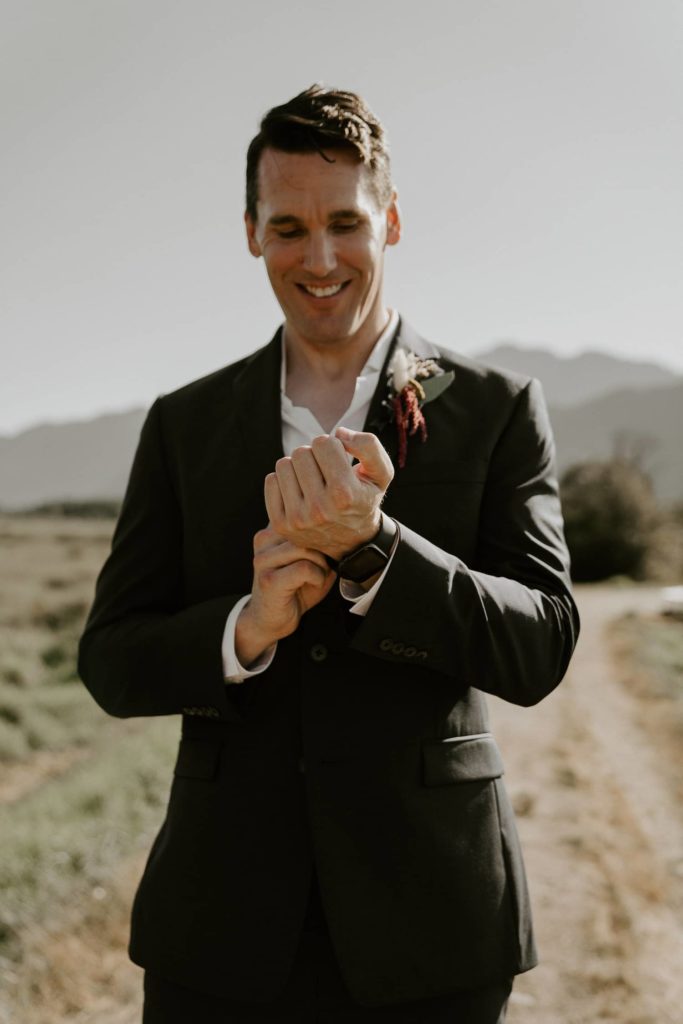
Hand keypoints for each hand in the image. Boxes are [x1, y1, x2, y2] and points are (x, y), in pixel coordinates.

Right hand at [235, 525, 335, 666]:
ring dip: (321, 565)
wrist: (269, 619)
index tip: (330, 546)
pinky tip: (313, 584)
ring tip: (318, 576)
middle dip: (323, 551)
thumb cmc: (292, 589)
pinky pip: (304, 568)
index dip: (322, 531)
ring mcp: (263, 560)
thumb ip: (316, 542)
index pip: (303, 516)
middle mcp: (264, 540)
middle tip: (325, 567)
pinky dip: (317, 577)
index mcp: (272, 530)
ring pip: (306, 549)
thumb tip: (340, 530)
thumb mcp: (308, 559)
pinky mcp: (269, 579)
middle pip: (307, 532)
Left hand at [264, 427, 393, 560]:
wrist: (352, 541)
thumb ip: (368, 445)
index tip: (338, 460)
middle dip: (313, 456)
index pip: (323, 443)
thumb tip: (338, 432)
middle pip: (301, 452)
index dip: (332, 446)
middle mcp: (320, 508)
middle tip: (325, 472)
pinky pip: (271, 481)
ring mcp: (298, 519)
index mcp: (344, 493)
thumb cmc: (364, 499)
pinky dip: (284, 482)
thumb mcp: (380, 473)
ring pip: (283, 464)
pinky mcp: (281, 525)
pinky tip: (299, 492)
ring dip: (297, 468)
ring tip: (312, 481)